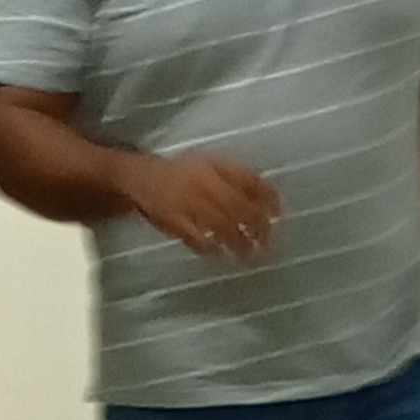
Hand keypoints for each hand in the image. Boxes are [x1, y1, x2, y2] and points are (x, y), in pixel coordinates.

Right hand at [129, 150, 280, 259]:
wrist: (141, 178)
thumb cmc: (181, 173)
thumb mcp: (209, 164)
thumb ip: (236, 176)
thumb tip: (267, 193)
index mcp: (214, 167)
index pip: (250, 181)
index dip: (268, 198)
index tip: (278, 213)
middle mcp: (204, 184)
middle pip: (239, 207)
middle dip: (256, 226)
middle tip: (267, 240)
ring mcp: (188, 204)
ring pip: (221, 226)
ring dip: (238, 242)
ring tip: (249, 254)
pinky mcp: (174, 222)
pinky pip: (197, 239)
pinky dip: (210, 249)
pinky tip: (219, 254)